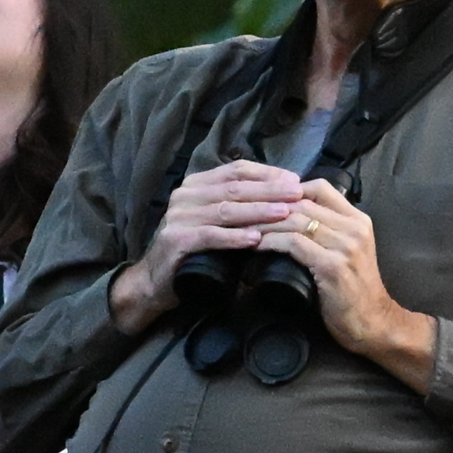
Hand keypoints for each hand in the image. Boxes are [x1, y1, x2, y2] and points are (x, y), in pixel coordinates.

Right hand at [106, 161, 308, 333]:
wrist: (155, 282)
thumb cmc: (194, 251)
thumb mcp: (215, 222)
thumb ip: (238, 206)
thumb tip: (282, 195)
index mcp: (196, 185)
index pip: (236, 170)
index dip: (266, 174)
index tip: (295, 180)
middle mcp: (185, 195)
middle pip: (234, 188)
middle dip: (269, 190)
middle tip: (298, 193)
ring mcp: (178, 217)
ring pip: (225, 210)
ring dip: (257, 211)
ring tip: (284, 213)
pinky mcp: (175, 240)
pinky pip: (210, 236)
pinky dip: (234, 237)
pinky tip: (255, 238)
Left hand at [262, 180, 435, 389]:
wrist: (373, 324)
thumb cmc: (354, 292)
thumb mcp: (347, 253)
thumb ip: (329, 233)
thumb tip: (292, 218)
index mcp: (358, 220)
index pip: (320, 188)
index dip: (288, 190)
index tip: (264, 201)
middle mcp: (354, 228)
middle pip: (302, 202)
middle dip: (268, 205)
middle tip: (242, 211)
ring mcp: (345, 246)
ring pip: (295, 220)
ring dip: (264, 223)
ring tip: (243, 227)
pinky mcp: (332, 266)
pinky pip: (294, 243)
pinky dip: (270, 241)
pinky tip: (256, 245)